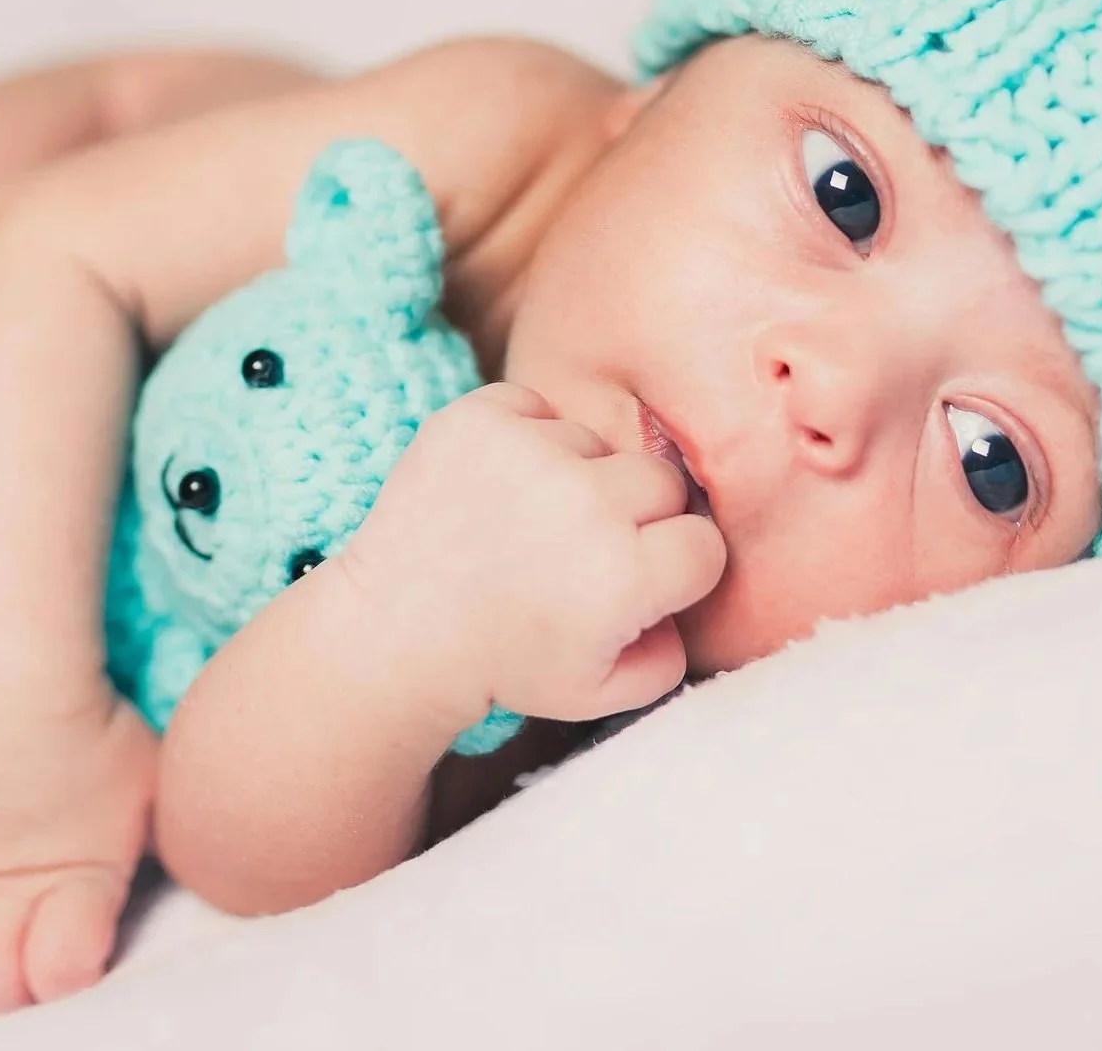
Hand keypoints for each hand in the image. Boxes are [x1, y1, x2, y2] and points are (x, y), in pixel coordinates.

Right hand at [0, 689, 157, 1014]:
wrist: (11, 687)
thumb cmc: (97, 731)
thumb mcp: (151, 783)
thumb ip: (154, 829)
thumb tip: (180, 840)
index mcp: (77, 888)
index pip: (61, 974)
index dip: (69, 970)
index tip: (77, 945)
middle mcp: (4, 894)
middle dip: (0, 982)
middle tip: (18, 945)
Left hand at [333, 383, 725, 727]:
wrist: (397, 631)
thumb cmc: (504, 663)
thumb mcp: (602, 695)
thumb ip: (670, 655)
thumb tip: (687, 596)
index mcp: (624, 576)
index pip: (703, 543)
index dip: (676, 569)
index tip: (639, 583)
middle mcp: (585, 504)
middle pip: (664, 482)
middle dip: (638, 518)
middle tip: (583, 553)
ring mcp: (528, 452)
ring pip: (598, 443)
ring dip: (577, 477)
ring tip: (530, 525)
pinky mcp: (478, 418)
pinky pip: (537, 407)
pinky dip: (524, 439)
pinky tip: (500, 490)